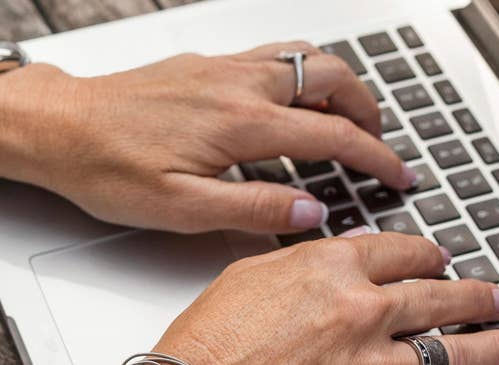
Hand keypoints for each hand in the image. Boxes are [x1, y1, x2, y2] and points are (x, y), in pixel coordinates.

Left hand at [0, 42, 415, 232]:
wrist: (60, 127)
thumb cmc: (108, 166)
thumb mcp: (181, 208)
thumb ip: (254, 209)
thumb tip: (310, 212)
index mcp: (241, 123)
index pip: (333, 134)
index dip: (376, 157)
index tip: (398, 173)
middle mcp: (240, 83)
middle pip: (332, 76)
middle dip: (368, 108)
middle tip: (379, 142)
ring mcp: (225, 67)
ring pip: (306, 55)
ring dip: (339, 82)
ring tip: (347, 116)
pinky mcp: (209, 63)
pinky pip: (274, 53)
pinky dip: (304, 71)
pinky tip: (296, 97)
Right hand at [153, 230, 498, 364]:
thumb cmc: (211, 341)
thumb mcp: (254, 277)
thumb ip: (307, 265)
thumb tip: (341, 262)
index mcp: (330, 267)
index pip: (397, 250)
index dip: (425, 253)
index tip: (438, 258)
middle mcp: (361, 308)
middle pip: (436, 293)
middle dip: (474, 294)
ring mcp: (372, 358)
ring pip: (453, 345)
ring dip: (495, 341)